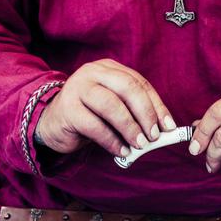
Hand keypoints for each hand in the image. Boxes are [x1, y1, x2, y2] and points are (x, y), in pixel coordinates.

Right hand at [35, 59, 176, 157]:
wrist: (52, 123)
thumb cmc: (89, 116)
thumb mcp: (114, 109)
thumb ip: (134, 112)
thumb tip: (163, 130)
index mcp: (108, 69)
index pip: (139, 83)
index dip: (156, 105)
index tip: (168, 126)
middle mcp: (93, 73)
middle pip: (127, 88)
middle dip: (145, 114)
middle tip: (155, 135)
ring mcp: (78, 89)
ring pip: (111, 105)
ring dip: (129, 128)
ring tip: (140, 145)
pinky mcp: (68, 109)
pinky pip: (95, 126)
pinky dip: (112, 141)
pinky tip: (122, 151)